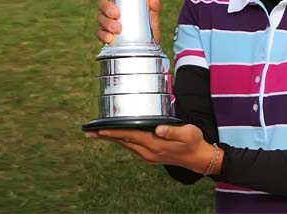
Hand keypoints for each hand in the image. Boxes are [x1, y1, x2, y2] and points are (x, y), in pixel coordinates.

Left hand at [84, 125, 221, 174]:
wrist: (198, 158)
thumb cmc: (194, 142)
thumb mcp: (188, 133)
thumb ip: (172, 131)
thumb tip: (158, 128)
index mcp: (156, 144)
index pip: (131, 135)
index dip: (115, 131)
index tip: (100, 129)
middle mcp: (149, 151)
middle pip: (124, 141)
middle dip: (106, 136)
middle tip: (89, 132)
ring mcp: (148, 155)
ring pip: (126, 145)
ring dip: (112, 139)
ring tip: (97, 134)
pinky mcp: (150, 155)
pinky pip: (132, 147)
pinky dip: (122, 141)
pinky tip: (118, 137)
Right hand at [96, 0, 161, 44]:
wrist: (148, 51)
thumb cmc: (149, 31)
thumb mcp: (153, 19)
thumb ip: (154, 8)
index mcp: (123, 4)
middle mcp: (113, 12)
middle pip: (102, 4)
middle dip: (106, 7)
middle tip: (116, 14)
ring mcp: (108, 24)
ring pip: (100, 18)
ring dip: (107, 23)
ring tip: (117, 29)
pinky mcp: (106, 36)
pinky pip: (100, 34)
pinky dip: (103, 35)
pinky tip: (110, 38)